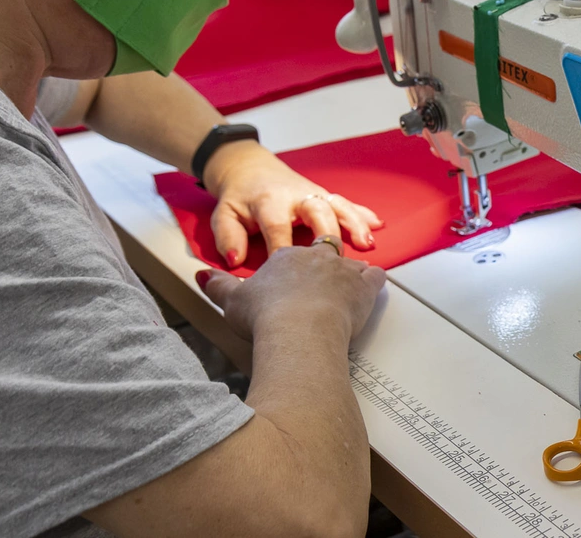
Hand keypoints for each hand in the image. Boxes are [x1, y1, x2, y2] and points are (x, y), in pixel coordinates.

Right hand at [199, 242, 386, 341]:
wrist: (297, 330)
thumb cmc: (266, 316)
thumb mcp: (232, 300)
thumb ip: (218, 285)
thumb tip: (204, 275)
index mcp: (286, 256)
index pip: (293, 253)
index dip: (295, 266)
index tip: (294, 277)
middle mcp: (317, 257)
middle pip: (325, 250)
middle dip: (325, 263)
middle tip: (322, 279)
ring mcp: (343, 269)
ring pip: (352, 261)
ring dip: (351, 272)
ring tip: (347, 286)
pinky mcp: (364, 285)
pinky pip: (376, 275)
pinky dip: (375, 280)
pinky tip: (373, 286)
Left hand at [203, 140, 383, 267]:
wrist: (249, 169)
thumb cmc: (239, 196)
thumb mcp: (224, 214)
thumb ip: (228, 237)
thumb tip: (234, 261)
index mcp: (269, 202)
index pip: (278, 228)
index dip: (283, 251)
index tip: (289, 275)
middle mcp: (296, 196)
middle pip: (317, 211)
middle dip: (329, 232)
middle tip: (339, 256)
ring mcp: (313, 194)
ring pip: (338, 205)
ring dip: (354, 223)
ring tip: (366, 242)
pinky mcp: (324, 196)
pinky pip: (346, 203)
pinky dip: (362, 214)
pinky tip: (377, 225)